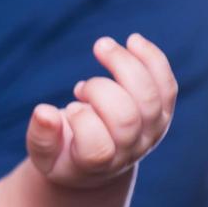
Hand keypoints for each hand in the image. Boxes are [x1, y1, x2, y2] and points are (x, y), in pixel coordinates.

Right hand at [27, 33, 178, 187]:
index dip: (80, 121)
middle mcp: (130, 150)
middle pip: (126, 117)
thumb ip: (41, 136)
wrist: (98, 164)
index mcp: (98, 165)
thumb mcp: (43, 154)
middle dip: (99, 90)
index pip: (97, 147)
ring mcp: (150, 132)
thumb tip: (43, 112)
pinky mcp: (162, 114)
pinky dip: (152, 59)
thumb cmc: (63, 155)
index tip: (67, 111)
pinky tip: (133, 41)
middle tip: (80, 88)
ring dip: (125, 64)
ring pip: (149, 96)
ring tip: (101, 46)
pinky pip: (166, 85)